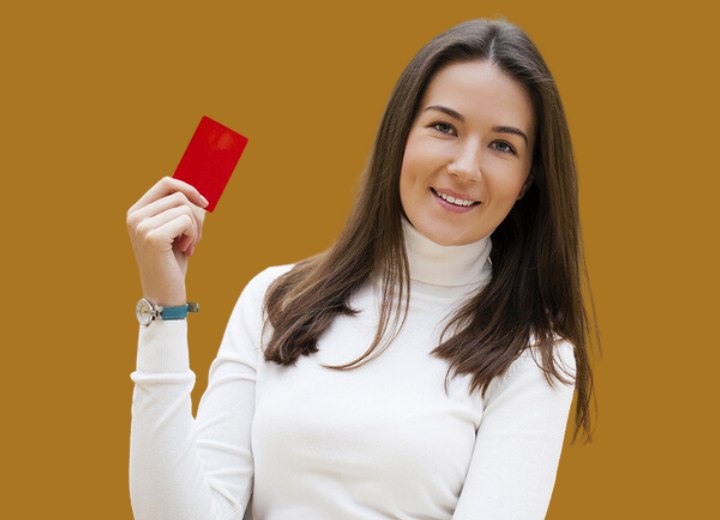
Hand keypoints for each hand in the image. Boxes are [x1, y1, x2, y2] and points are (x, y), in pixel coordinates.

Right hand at [126, 176, 208, 305]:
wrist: (164, 294)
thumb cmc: (171, 262)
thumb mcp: (173, 231)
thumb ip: (178, 210)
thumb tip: (197, 193)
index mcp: (136, 211)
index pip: (165, 183)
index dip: (189, 189)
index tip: (204, 203)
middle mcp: (135, 216)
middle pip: (179, 196)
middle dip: (196, 216)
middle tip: (194, 238)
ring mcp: (142, 226)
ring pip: (185, 208)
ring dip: (196, 228)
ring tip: (189, 245)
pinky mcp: (153, 236)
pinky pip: (187, 220)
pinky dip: (193, 235)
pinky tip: (187, 250)